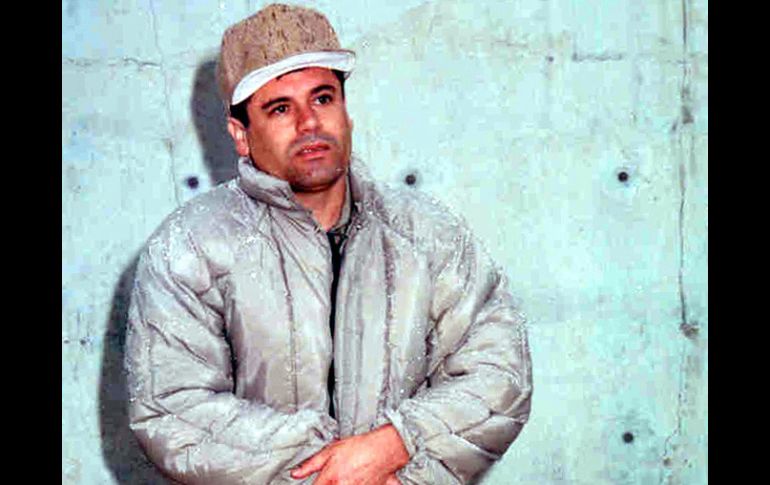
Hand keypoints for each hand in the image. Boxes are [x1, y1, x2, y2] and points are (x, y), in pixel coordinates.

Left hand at [290, 424, 408, 484]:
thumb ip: (310, 465)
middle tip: (335, 477)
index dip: (315, 484)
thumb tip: (295, 473)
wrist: (383, 450)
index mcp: (331, 480)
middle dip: (328, 483)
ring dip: (341, 483)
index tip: (319, 482)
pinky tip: (354, 479)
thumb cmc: (359, 448)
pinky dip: (353, 483)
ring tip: (346, 476)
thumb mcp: (330, 451)